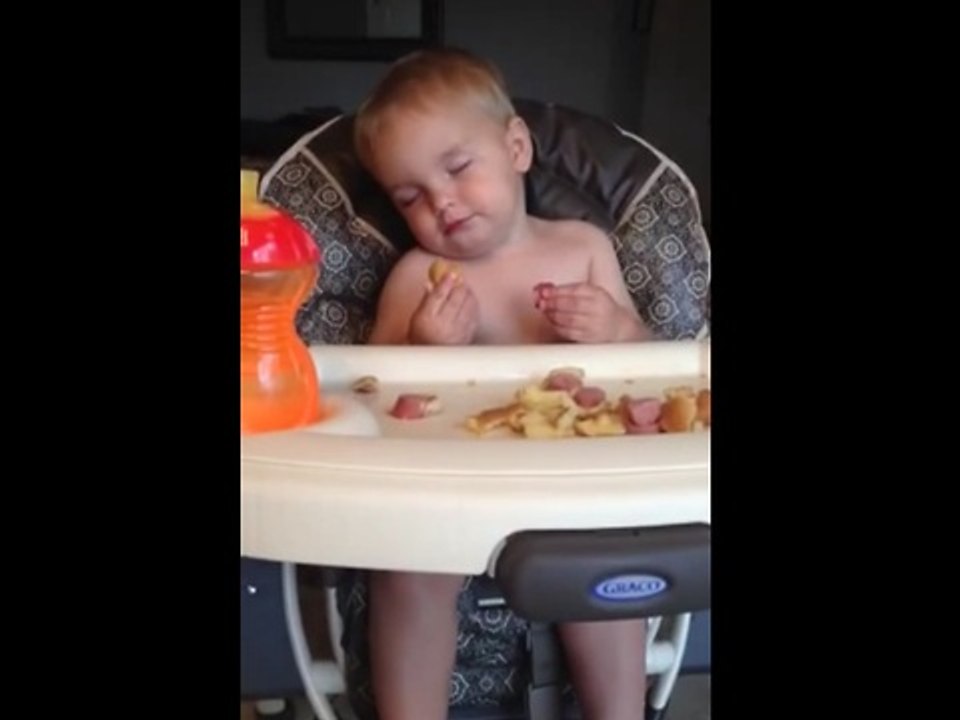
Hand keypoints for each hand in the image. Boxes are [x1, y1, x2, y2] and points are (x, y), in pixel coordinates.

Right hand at [408, 274, 478, 344]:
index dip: (444, 283)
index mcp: (428, 320)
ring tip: (465, 288)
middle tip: (459, 278)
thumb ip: (426, 300)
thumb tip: (431, 282)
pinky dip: (474, 305)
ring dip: (468, 294)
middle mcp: (443, 325)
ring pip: (468, 306)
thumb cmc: (422, 337)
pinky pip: (474, 316)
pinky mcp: (468, 336)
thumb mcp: (417, 318)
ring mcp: (458, 331)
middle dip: (459, 286)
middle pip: (455, 299)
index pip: (437, 296)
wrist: (432, 359)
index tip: (449, 273)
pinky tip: (471, 301)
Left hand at [535, 282, 649, 341]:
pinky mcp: (589, 338)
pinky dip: (556, 326)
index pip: (575, 290)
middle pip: (571, 305)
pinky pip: (568, 332)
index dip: (557, 291)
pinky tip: (552, 321)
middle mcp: (598, 309)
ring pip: (568, 319)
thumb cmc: (600, 309)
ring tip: (545, 311)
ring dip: (552, 315)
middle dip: (552, 303)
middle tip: (541, 302)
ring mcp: (594, 325)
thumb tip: (543, 290)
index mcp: (598, 294)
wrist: (618, 328)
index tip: (544, 291)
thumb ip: (569, 291)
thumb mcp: (590, 294)